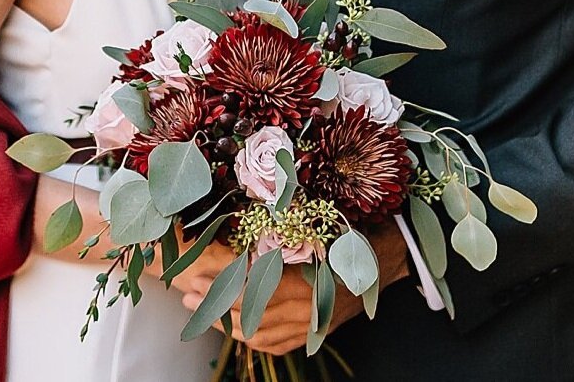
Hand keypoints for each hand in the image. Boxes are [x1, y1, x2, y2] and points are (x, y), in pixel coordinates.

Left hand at [171, 225, 412, 356]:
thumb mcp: (311, 229)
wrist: (385, 257)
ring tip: (201, 311)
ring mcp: (311, 327)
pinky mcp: (313, 334)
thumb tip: (230, 230)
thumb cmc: (346, 234)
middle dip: (215, 307)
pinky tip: (232, 327)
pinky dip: (250, 338)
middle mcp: (307, 311)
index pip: (252, 292)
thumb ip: (275, 236)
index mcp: (306, 282)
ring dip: (226, 324)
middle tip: (188, 296)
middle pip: (250, 316)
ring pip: (259, 335)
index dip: (221, 288)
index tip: (196, 277)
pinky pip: (275, 344)